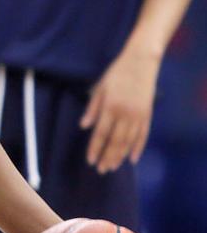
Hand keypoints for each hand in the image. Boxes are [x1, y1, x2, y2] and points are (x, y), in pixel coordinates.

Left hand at [80, 48, 160, 173]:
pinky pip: (143, 135)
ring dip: (120, 156)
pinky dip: (138, 148)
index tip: (90, 161)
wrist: (141, 62)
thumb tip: (84, 127)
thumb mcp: (100, 88)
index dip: (95, 149)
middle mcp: (125, 114)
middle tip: (101, 170)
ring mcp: (138, 115)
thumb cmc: (116, 74)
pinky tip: (132, 159)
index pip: (100, 134)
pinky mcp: (148, 114)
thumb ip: (92, 108)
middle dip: (107, 157)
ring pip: (129, 141)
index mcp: (110, 107)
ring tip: (113, 167)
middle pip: (115, 141)